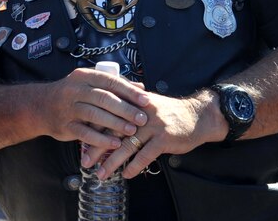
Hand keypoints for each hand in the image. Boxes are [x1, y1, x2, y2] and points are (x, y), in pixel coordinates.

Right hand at [39, 68, 149, 162]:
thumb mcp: (88, 83)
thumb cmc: (71, 94)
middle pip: (104, 98)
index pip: (110, 81)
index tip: (145, 100)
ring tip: (132, 131)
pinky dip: (101, 139)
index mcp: (84, 76)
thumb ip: (113, 85)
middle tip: (142, 118)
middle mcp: (75, 90)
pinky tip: (115, 143)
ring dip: (115, 124)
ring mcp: (69, 108)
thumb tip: (141, 88)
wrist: (41, 106)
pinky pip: (85, 133)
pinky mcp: (65, 126)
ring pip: (95, 115)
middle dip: (125, 109)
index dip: (129, 91)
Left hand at [96, 90, 216, 178]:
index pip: (107, 114)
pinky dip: (134, 166)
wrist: (198, 115)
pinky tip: (126, 174)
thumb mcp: (146, 103)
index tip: (80, 142)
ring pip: (127, 145)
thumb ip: (126, 106)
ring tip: (102, 174)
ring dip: (112, 162)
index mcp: (132, 102)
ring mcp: (152, 125)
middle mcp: (139, 112)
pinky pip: (145, 155)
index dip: (92, 129)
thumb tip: (103, 116)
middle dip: (97, 148)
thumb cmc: (168, 112)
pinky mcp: (164, 138)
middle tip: (85, 161)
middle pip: (113, 131)